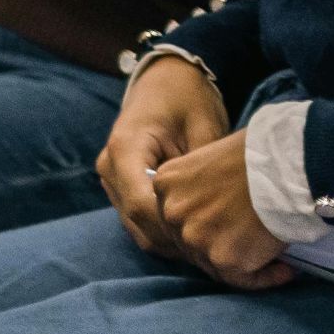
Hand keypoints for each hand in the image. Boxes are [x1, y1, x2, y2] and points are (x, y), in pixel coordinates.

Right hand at [99, 54, 230, 257]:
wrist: (167, 80)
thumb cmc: (188, 99)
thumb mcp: (203, 129)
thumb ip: (205, 173)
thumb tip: (223, 216)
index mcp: (124, 147)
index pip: (142, 205)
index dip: (177, 229)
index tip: (216, 238)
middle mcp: (109, 167)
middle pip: (138, 222)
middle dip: (179, 241)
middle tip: (223, 252)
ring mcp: (111, 178)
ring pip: (138, 228)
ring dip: (174, 242)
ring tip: (214, 247)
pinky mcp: (121, 186)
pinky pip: (141, 222)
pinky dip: (168, 234)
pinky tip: (199, 234)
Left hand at [150, 129, 295, 289]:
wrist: (280, 168)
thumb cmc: (255, 158)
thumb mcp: (209, 161)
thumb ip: (201, 189)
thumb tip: (217, 213)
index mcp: (164, 184)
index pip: (178, 217)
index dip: (204, 226)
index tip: (230, 228)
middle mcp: (172, 212)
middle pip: (191, 242)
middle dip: (219, 247)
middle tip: (252, 248)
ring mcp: (194, 237)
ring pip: (214, 264)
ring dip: (244, 265)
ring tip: (277, 262)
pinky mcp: (221, 258)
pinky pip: (243, 279)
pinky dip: (266, 277)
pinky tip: (286, 271)